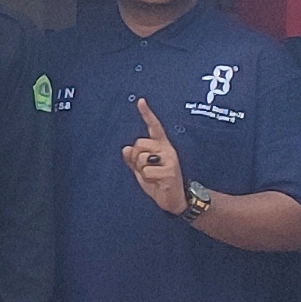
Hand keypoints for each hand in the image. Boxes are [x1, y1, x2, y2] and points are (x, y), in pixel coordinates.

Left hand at [120, 98, 187, 215]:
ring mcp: (170, 159)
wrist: (175, 200)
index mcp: (161, 146)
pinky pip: (147, 171)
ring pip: (141, 158)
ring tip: (153, 177)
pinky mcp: (170, 170)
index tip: (141, 101)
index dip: (147, 114)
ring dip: (141, 171)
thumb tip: (125, 148)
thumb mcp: (142, 171)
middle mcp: (167, 149)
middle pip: (139, 143)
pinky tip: (158, 182)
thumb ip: (133, 160)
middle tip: (147, 170)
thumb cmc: (159, 183)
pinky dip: (148, 179)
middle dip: (136, 158)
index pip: (154, 127)